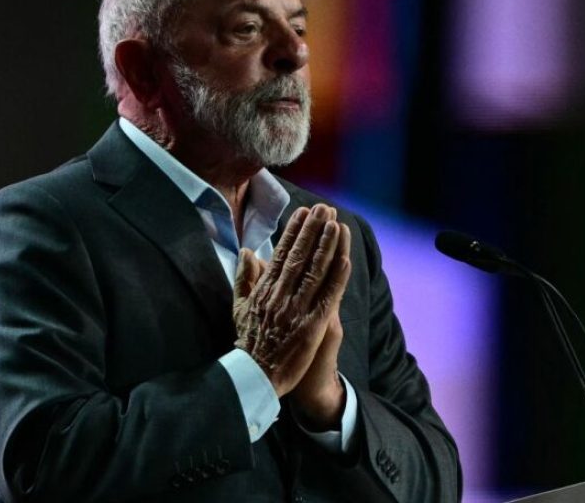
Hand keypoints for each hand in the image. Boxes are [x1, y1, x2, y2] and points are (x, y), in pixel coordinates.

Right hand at [232, 205, 350, 398]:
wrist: (254, 376)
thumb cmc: (249, 341)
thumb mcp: (239, 307)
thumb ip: (244, 278)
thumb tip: (247, 251)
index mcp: (265, 290)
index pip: (282, 253)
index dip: (294, 231)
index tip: (304, 212)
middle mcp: (280, 296)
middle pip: (300, 256)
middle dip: (313, 230)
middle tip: (325, 208)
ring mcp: (296, 310)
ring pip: (315, 272)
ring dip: (327, 247)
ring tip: (337, 225)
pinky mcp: (312, 327)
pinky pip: (327, 298)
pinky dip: (337, 279)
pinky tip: (346, 260)